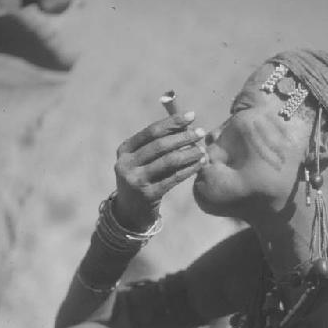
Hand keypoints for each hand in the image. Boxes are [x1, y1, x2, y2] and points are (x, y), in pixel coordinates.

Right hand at [113, 111, 205, 230]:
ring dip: (189, 153)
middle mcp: (126, 164)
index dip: (172, 122)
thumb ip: (159, 143)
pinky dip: (189, 169)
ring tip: (202, 149)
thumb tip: (186, 124)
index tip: (191, 116)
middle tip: (201, 132)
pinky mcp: (148, 194)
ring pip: (168, 161)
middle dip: (183, 137)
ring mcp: (136, 180)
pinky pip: (174, 178)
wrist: (131, 210)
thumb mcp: (143, 159)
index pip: (151, 131)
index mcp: (125, 150)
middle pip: (160, 145)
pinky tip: (200, 164)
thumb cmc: (143, 177)